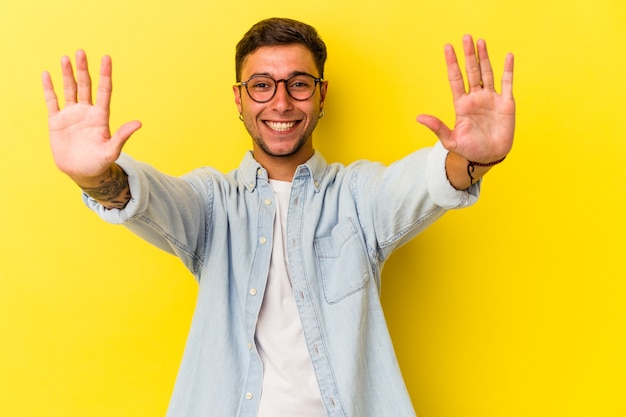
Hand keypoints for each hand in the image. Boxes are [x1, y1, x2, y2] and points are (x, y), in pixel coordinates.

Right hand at [42, 50, 140, 186]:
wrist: (82, 172)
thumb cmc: (99, 162)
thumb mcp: (112, 150)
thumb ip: (122, 135)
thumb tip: (139, 123)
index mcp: (101, 116)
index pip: (104, 90)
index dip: (105, 74)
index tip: (107, 58)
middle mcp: (87, 111)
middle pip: (86, 85)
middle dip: (83, 69)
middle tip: (81, 52)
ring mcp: (72, 115)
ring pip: (70, 89)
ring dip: (67, 74)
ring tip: (66, 58)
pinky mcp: (57, 121)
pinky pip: (52, 101)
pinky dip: (49, 88)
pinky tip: (47, 75)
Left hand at [417, 35, 514, 163]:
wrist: (488, 158)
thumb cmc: (468, 150)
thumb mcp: (450, 140)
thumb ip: (437, 127)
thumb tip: (418, 117)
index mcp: (461, 104)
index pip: (455, 79)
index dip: (452, 63)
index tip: (447, 48)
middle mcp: (476, 98)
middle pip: (471, 71)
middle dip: (468, 55)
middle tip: (466, 37)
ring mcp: (491, 99)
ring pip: (487, 73)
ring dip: (484, 58)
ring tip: (480, 41)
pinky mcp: (506, 104)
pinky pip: (507, 83)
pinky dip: (508, 70)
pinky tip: (508, 56)